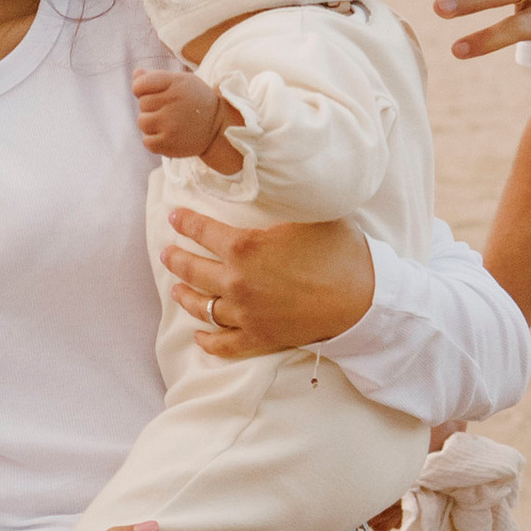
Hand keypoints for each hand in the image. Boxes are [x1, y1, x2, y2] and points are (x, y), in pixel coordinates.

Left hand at [132, 61, 240, 168]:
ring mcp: (171, 124)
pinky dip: (154, 140)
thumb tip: (136, 74)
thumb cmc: (195, 101)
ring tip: (168, 124)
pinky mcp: (170, 143)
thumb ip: (157, 77)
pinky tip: (168, 136)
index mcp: (176, 83)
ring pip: (142, 122)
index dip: (141, 90)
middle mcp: (174, 102)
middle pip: (142, 104)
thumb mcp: (181, 82)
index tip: (153, 94)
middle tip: (169, 110)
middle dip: (151, 107)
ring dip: (151, 124)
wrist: (219, 127)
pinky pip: (147, 141)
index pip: (140, 85)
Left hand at [163, 208, 375, 356]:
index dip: (184, 222)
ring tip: (176, 289)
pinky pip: (224, 344)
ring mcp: (246, 314)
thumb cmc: (340, 252)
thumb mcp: (310, 214)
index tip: (174, 217)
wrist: (363, 299)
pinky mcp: (260, 338)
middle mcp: (237, 282)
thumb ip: (282, 204)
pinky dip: (208, 341)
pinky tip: (199, 335)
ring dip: (185, 296)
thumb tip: (271, 186)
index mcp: (245, 247)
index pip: (201, 230)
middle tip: (167, 253)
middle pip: (192, 270)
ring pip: (202, 307)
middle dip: (175, 259)